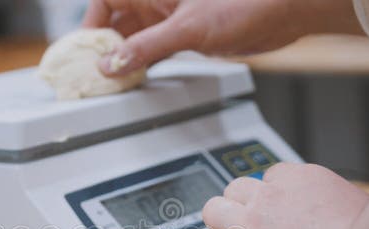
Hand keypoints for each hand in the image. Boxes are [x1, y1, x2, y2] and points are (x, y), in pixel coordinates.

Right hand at [82, 0, 359, 75]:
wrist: (284, 10)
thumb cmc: (244, 2)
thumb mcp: (187, 28)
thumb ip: (146, 47)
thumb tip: (111, 64)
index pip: (104, 2)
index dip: (90, 25)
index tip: (84, 51)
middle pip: (115, 21)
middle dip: (103, 45)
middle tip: (93, 73)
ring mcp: (171, 16)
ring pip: (134, 37)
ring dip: (123, 57)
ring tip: (111, 80)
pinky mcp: (186, 33)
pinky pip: (153, 47)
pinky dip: (143, 62)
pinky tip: (137, 78)